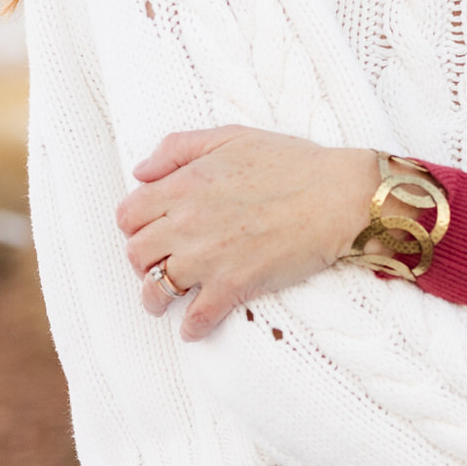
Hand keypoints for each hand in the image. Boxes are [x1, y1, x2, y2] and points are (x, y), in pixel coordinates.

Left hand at [116, 127, 378, 341]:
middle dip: (142, 261)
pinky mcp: (234, 285)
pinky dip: (192, 327)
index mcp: (184, 185)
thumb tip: (140, 172)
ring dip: (155, 299)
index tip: (148, 231)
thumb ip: (178, 148)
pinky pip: (197, 317)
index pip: (129, 214)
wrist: (337, 196)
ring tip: (162, 303)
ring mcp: (209, 257)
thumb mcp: (231, 137)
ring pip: (157, 289)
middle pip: (137, 253)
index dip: (133, 225)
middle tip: (156, 264)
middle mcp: (188, 222)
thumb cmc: (292, 163)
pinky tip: (195, 328)